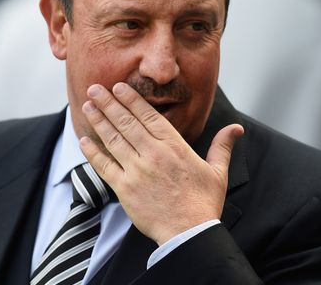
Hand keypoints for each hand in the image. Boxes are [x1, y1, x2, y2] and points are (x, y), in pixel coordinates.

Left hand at [79, 82, 243, 245]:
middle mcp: (154, 154)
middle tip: (95, 89)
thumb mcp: (217, 172)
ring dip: (99, 121)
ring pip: (113, 140)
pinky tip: (84, 141)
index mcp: (175, 147)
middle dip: (109, 103)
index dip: (132, 99)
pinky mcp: (125, 189)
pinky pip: (105, 166)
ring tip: (87, 107)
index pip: (149, 116)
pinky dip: (93, 153)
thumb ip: (222, 146)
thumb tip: (236, 128)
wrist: (189, 233)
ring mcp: (137, 171)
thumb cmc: (204, 203)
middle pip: (127, 122)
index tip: (119, 87)